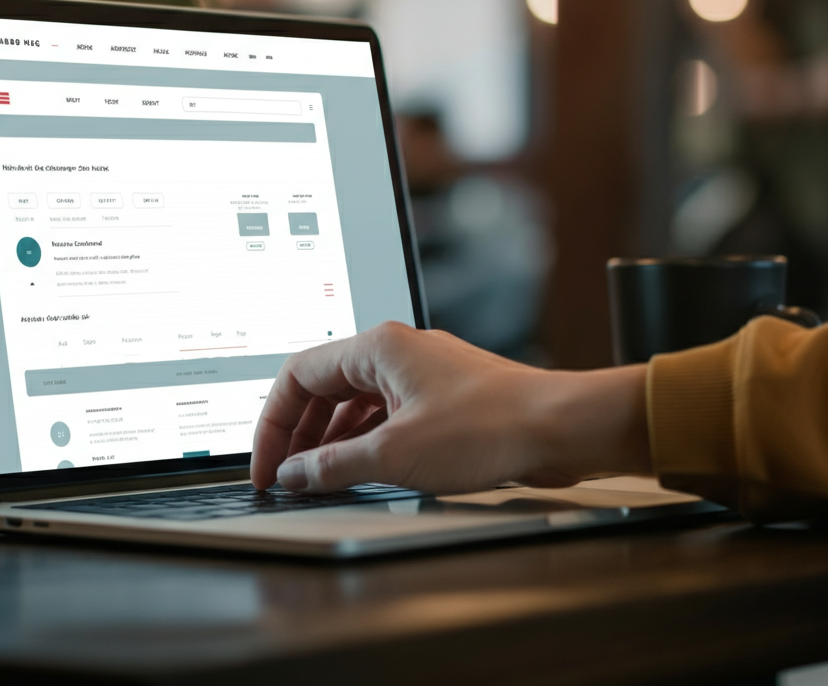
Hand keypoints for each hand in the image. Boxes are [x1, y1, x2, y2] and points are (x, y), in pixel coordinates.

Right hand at [250, 321, 650, 493]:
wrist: (560, 427)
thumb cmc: (491, 425)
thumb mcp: (396, 454)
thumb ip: (334, 465)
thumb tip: (296, 474)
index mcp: (377, 347)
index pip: (298, 374)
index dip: (274, 423)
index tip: (267, 464)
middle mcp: (396, 351)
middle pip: (324, 386)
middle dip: (300, 433)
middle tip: (286, 477)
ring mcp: (420, 373)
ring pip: (354, 402)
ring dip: (331, 440)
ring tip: (317, 479)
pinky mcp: (440, 396)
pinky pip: (384, 413)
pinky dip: (364, 441)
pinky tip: (359, 470)